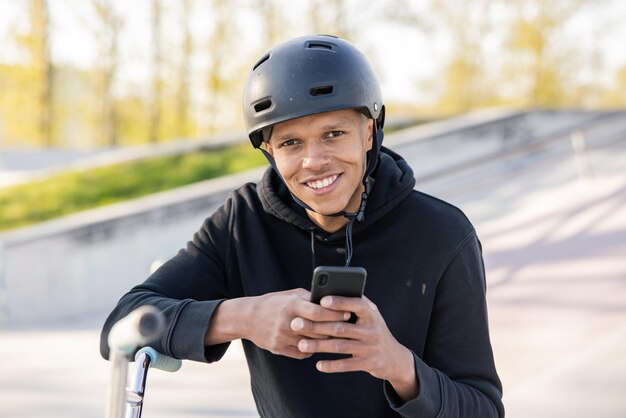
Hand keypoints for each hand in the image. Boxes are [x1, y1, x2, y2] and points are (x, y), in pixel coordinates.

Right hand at [207, 288, 349, 359]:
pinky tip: (318, 346)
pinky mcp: (279, 349)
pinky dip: (311, 350)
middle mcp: (288, 322)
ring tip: (337, 338)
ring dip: (325, 342)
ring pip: (312, 343)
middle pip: (318, 329)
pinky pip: (302, 353)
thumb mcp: (290, 295)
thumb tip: (332, 300)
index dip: (334, 313)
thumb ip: (309, 298)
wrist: (248, 318)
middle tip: (349, 329)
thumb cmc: (274, 303)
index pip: (318, 311)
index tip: (348, 313)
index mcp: (292, 305)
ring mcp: (283, 337)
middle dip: (335, 329)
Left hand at [292, 295, 418, 400]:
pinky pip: (347, 364)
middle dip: (316, 325)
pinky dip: (332, 365)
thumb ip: (353, 305)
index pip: (356, 304)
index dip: (340, 302)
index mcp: (371, 313)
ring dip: (319, 345)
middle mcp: (372, 329)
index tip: (321, 300)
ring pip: (340, 346)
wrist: (394, 357)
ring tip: (301, 344)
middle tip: (296, 323)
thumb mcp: (369, 315)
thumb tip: (326, 294)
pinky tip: (318, 365)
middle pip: (340, 327)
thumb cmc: (372, 330)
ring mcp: (371, 347)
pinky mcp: (369, 363)